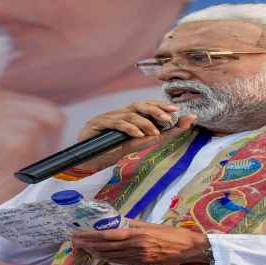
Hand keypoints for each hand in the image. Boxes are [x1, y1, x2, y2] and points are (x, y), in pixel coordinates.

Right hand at [71, 101, 196, 172]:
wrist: (88, 159)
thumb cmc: (111, 149)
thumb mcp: (135, 144)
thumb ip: (154, 137)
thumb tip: (175, 130)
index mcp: (129, 116)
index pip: (147, 106)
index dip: (161, 106)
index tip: (177, 110)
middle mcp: (119, 114)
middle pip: (139, 105)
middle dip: (156, 109)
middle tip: (169, 118)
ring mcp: (109, 118)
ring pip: (129, 114)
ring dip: (145, 123)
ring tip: (155, 133)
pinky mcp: (98, 124)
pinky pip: (116, 123)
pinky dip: (129, 128)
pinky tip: (138, 135)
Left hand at [71, 219, 210, 264]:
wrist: (189, 248)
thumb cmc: (172, 233)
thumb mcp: (151, 225)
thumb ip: (133, 224)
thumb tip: (117, 222)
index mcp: (137, 234)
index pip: (108, 235)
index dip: (91, 236)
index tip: (79, 234)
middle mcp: (136, 247)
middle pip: (106, 247)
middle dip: (89, 244)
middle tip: (74, 241)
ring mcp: (139, 257)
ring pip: (112, 256)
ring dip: (96, 252)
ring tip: (83, 248)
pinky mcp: (143, 264)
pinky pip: (122, 261)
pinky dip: (109, 258)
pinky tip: (101, 256)